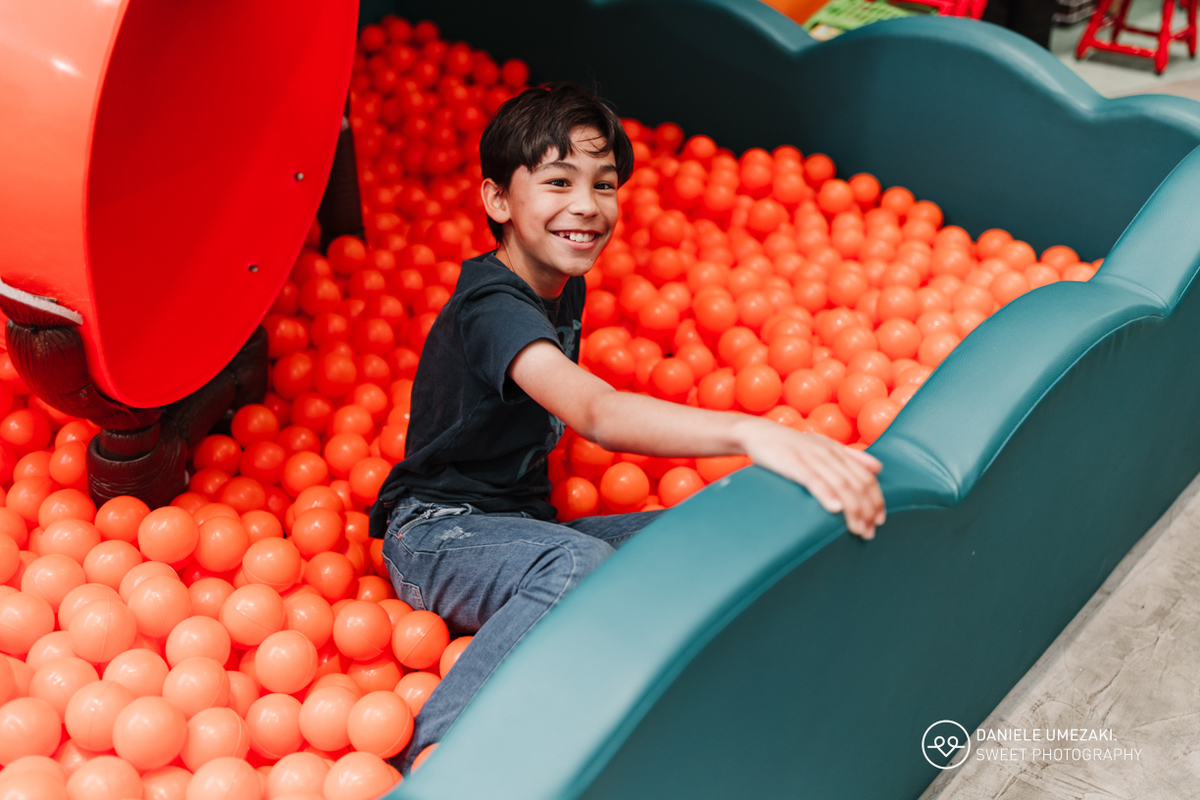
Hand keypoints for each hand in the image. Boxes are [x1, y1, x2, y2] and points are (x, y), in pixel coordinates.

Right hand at [734, 417, 885, 538]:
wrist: (758, 432)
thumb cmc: (791, 444)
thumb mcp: (824, 446)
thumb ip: (851, 456)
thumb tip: (878, 468)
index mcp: (838, 451)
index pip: (867, 477)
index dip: (877, 500)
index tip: (880, 520)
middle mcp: (829, 453)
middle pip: (858, 484)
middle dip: (868, 510)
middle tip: (869, 532)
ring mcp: (812, 458)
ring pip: (841, 484)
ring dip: (853, 509)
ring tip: (857, 529)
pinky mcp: (793, 463)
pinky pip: (813, 479)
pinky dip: (826, 494)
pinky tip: (834, 509)